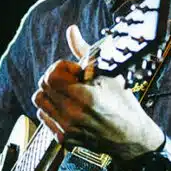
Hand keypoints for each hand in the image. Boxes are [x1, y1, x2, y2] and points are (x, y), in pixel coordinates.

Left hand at [32, 25, 164, 161]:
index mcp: (84, 98)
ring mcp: (67, 129)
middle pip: (43, 86)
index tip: (76, 71)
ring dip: (51, 92)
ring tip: (67, 92)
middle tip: (72, 80)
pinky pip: (44, 117)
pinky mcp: (64, 139)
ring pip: (39, 102)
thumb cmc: (123, 104)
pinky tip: (67, 106)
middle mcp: (72, 115)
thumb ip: (84, 51)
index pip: (51, 75)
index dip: (62, 68)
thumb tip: (71, 30)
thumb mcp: (108, 74)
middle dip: (56, 77)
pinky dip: (52, 108)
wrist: (131, 138)